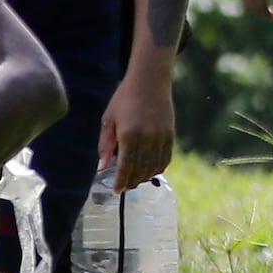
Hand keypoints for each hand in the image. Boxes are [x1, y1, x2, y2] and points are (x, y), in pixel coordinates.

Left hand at [102, 57, 176, 190]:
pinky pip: (165, 158)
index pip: (126, 166)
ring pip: (154, 166)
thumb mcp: (108, 120)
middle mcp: (147, 139)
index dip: (121, 181)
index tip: (116, 190)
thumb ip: (105, 146)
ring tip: (134, 180)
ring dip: (144, 177)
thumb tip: (102, 168)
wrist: (149, 81)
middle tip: (124, 188)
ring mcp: (161, 137)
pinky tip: (149, 171)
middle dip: (132, 181)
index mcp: (129, 135)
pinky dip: (158, 168)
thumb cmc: (124, 99)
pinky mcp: (170, 134)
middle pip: (141, 169)